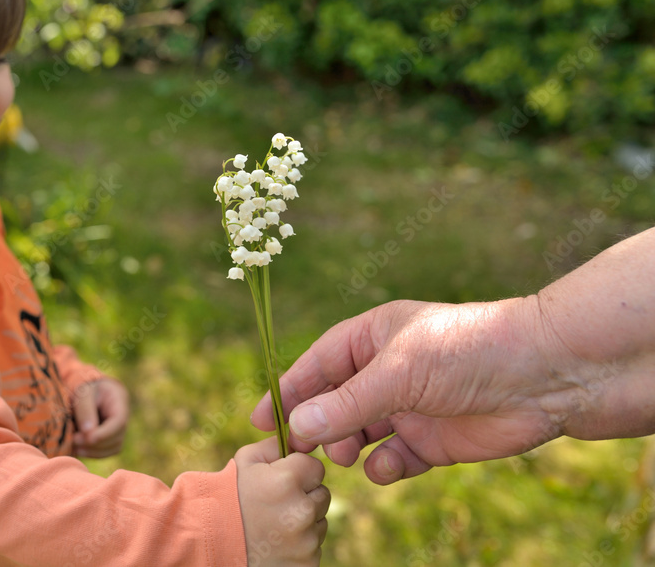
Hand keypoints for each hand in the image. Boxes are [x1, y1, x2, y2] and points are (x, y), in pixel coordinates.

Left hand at [71, 378, 129, 457]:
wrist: (86, 390)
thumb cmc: (85, 387)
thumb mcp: (83, 392)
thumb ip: (85, 410)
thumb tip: (88, 432)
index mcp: (119, 402)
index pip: (119, 422)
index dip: (105, 434)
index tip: (88, 438)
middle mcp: (123, 418)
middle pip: (117, 438)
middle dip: (96, 444)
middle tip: (73, 440)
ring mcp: (118, 430)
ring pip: (112, 448)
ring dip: (93, 451)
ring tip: (73, 446)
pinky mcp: (110, 439)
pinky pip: (105, 452)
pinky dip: (92, 453)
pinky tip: (77, 449)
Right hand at [236, 437, 328, 565]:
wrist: (211, 541)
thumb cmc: (228, 496)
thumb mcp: (245, 461)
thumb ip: (275, 445)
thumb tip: (299, 441)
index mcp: (287, 481)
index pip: (316, 467)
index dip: (298, 472)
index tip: (282, 480)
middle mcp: (301, 512)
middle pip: (322, 494)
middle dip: (304, 495)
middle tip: (275, 503)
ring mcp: (306, 542)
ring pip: (319, 521)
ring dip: (303, 520)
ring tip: (272, 524)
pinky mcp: (307, 564)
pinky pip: (314, 546)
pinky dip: (299, 544)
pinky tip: (276, 543)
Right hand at [253, 298, 577, 483]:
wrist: (544, 376)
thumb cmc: (466, 351)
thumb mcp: (398, 371)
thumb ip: (347, 402)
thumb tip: (298, 425)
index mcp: (372, 337)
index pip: (317, 365)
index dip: (288, 390)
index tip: (261, 419)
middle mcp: (386, 372)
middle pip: (333, 403)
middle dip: (316, 426)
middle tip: (302, 450)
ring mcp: (409, 408)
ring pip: (359, 435)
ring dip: (346, 447)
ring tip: (344, 456)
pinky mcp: (433, 441)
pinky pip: (394, 460)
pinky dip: (385, 467)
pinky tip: (388, 467)